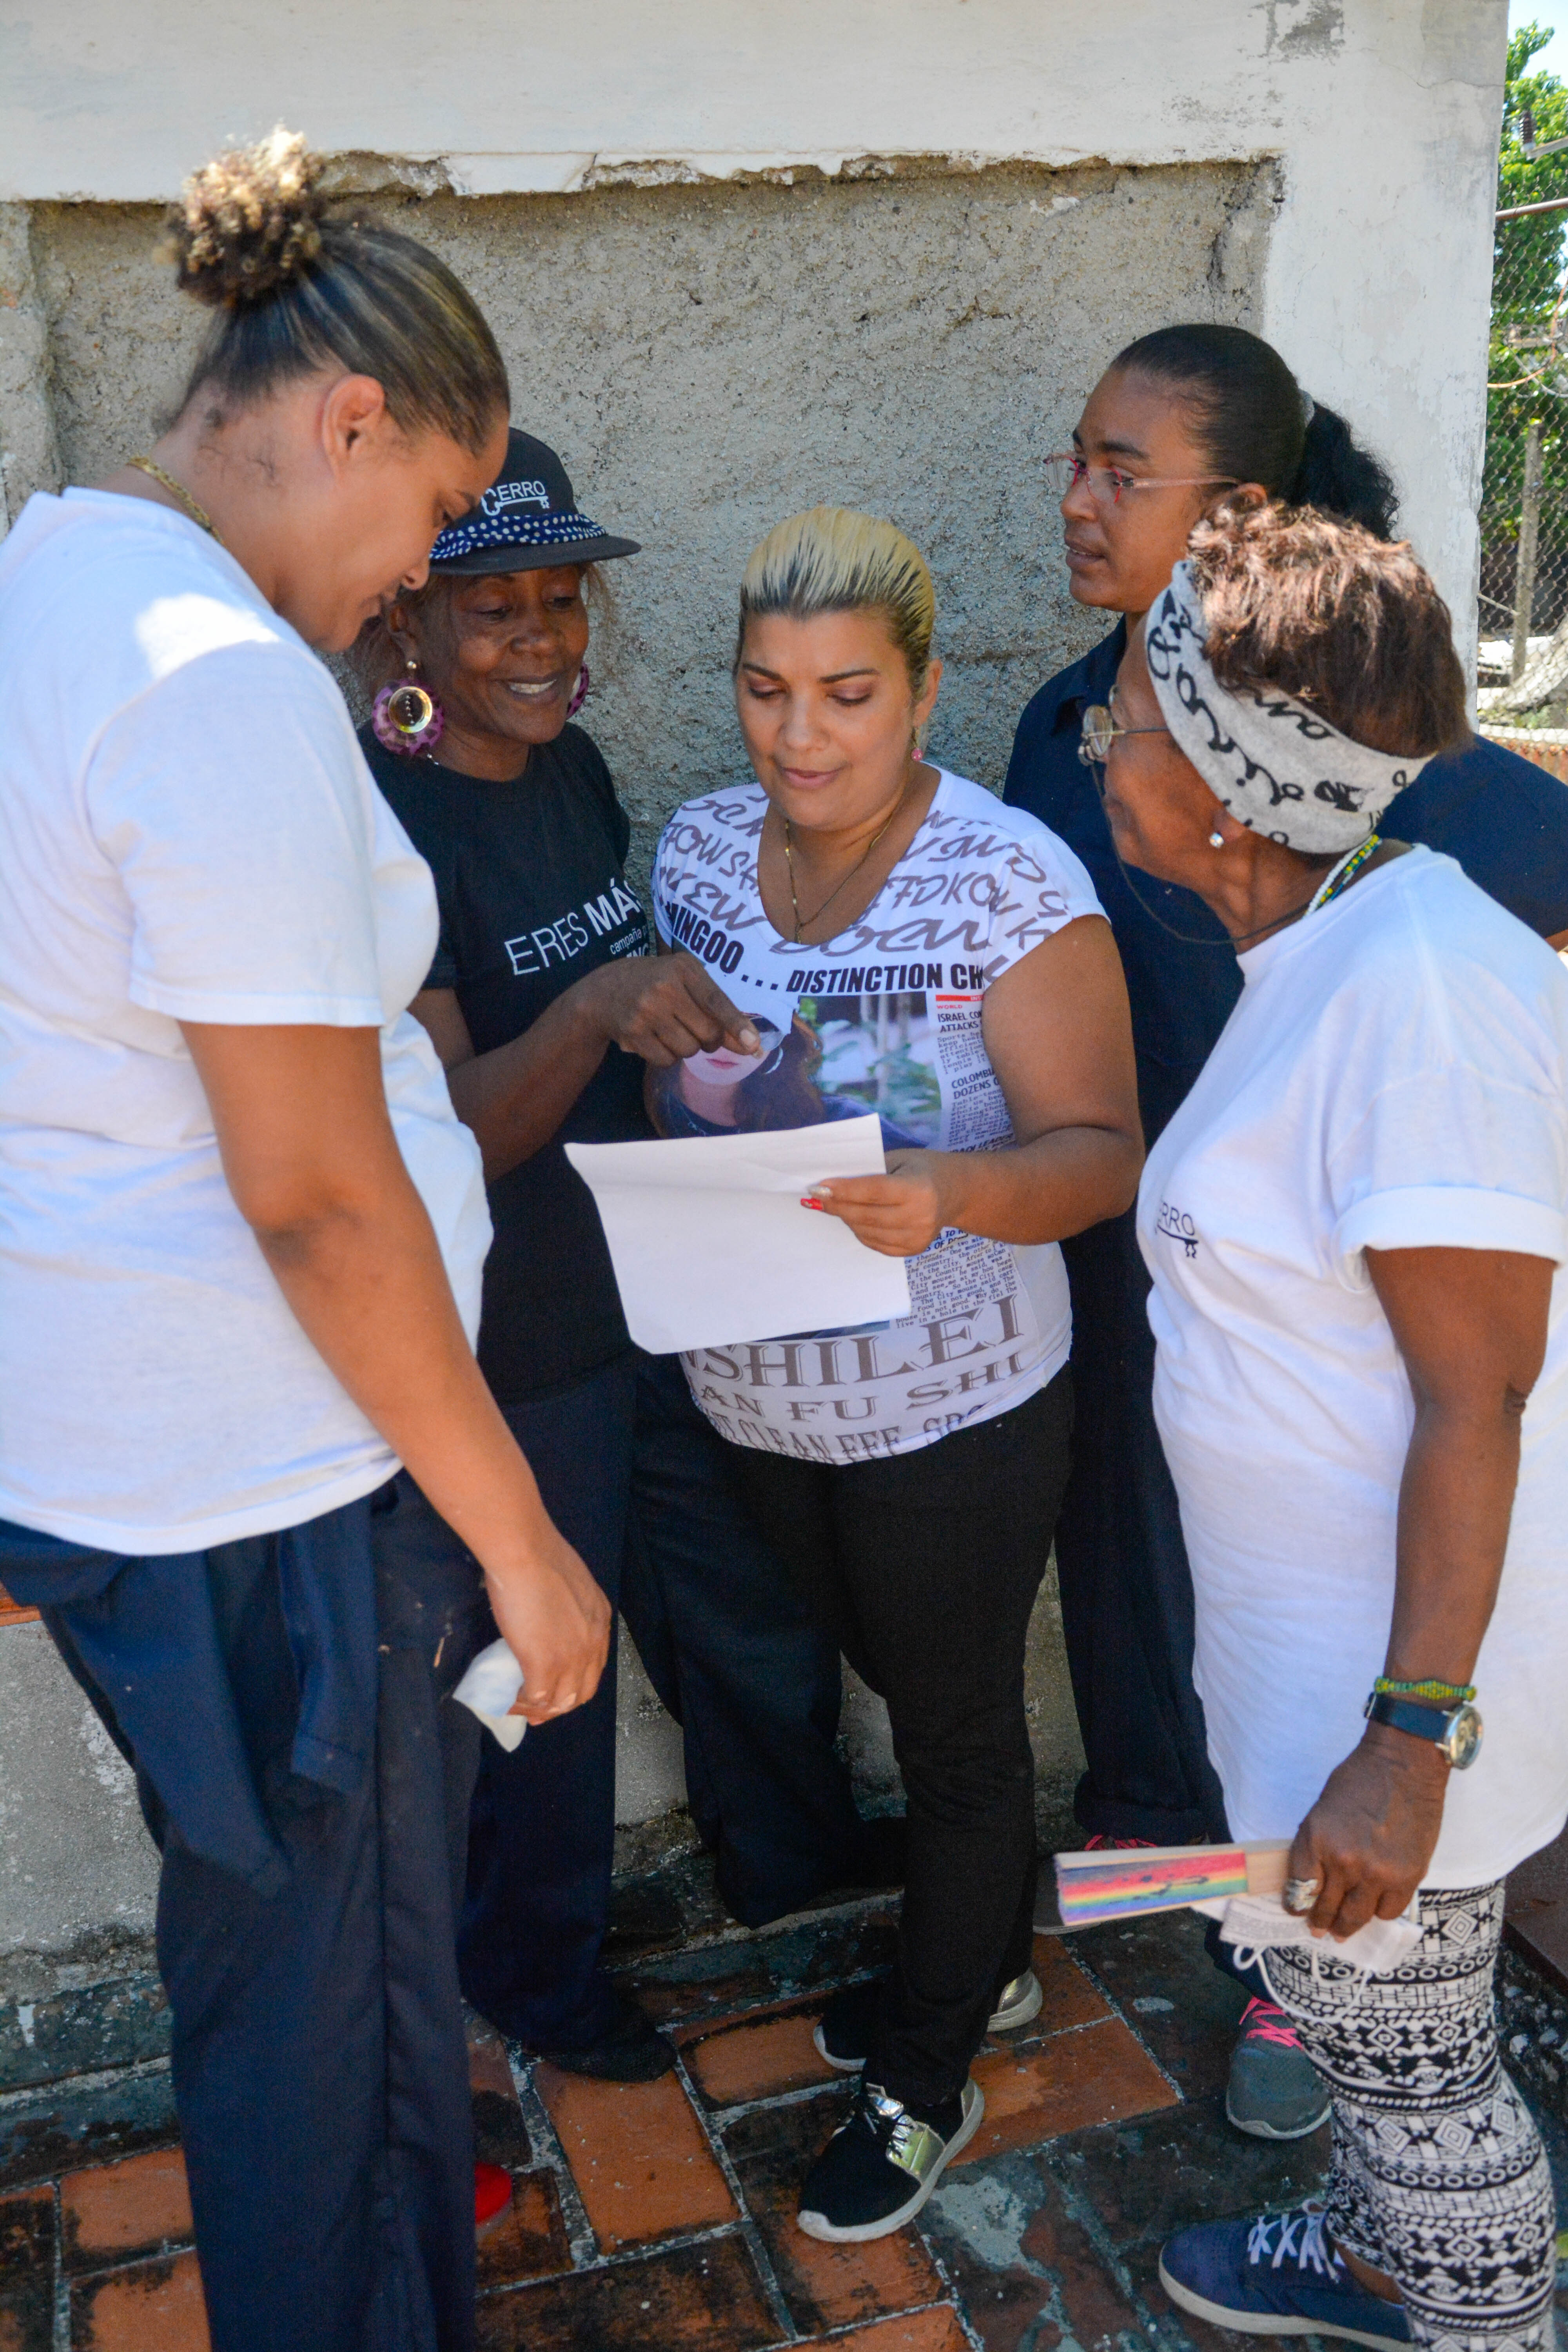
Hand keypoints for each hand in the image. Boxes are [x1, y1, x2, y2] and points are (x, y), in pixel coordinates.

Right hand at [481, 1527, 611, 1727]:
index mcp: (600, 1622)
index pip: (594, 1667)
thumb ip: (569, 1605)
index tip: (555, 1690)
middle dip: (560, 1706)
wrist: (525, 1553)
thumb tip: (550, 1614)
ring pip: (561, 1702)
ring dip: (539, 1710)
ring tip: (518, 1706)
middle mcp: (593, 1644)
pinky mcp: (544, 1665)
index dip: (574, 1684)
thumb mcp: (571, 1582)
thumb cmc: (540, 1556)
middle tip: (537, 1711)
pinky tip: (508, 1700)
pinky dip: (521, 1704)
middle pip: (582, 1692)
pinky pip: (536, 1699)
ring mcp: (571, 1658)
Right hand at [580, 952, 758, 1067]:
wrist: (602, 992)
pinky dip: (667, 1056)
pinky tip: (656, 1039)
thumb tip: (749, 1044)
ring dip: (687, 1048)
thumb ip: (716, 1010)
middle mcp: (665, 987)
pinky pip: (666, 1060)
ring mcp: (646, 1011)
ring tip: (670, 1029)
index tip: (753, 1044)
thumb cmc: (654, 984)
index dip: (736, 1025)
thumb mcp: (685, 983)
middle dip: (709, 1040)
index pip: (716, 1001)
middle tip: (695, 1029)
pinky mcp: (632, 1032)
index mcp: (683, 968)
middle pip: (707, 1033)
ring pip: (688, 1049)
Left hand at [806, 1149, 955, 1256]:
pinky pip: (876, 1244)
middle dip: (837, 1206)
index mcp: (918, 1189)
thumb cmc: (922, 1169)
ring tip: (837, 1206)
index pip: (873, 1191)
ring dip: (847, 1219)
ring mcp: (918, 1237)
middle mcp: (920, 1216)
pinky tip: (857, 1219)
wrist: (955, 1192)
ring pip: (867, 1232)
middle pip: (866, 1215)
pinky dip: (861, 1231)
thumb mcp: (899, 1159)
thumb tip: (832, 1185)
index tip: (819, 1188)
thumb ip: (870, 1171)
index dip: (844, 1190)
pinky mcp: (914, 1249)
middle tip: (818, 1198)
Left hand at [1287, 1722, 1448, 1939]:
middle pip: (1326, 1908)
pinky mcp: (1408, 1877)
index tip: (1298, 1912)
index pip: (1299, 1889)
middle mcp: (1344, 1861)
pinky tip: (1374, 1908)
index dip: (1296, 1905)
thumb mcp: (1320, 1811)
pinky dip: (1379, 1912)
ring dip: (1348, 1926)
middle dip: (1320, 1922)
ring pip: (1357, 1917)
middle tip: (1319, 1930)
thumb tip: (1312, 1881)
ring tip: (1343, 1931)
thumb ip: (1315, 1847)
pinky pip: (1388, 1911)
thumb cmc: (1358, 1780)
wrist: (1403, 1765)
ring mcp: (1378, 1872)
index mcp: (1316, 1840)